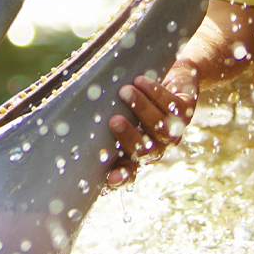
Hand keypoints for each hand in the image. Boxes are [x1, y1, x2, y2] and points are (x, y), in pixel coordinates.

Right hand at [105, 64, 198, 187]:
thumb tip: (68, 109)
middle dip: (130, 137)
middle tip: (114, 121)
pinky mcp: (185, 111)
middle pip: (146, 151)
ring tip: (126, 91)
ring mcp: (173, 130)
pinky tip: (141, 81)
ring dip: (142, 109)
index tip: (110, 178)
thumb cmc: (136, 95)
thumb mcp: (118, 107)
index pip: (129, 172)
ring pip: (160, 128)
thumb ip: (100, 116)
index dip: (121, 177)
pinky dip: (156, 93)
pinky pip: (173, 106)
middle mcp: (157, 146)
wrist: (173, 75)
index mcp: (137, 153)